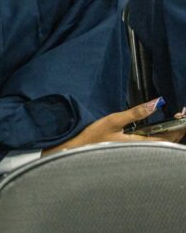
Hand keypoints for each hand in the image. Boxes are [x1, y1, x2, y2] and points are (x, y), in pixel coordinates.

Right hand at [42, 98, 181, 154]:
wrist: (78, 152)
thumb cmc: (94, 137)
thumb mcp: (113, 120)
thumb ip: (136, 112)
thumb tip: (156, 103)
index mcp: (140, 144)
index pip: (169, 138)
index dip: (178, 127)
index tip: (182, 115)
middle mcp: (142, 151)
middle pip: (168, 142)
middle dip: (177, 129)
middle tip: (179, 115)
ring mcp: (138, 152)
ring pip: (161, 143)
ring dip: (169, 132)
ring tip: (172, 119)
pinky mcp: (132, 151)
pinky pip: (153, 144)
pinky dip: (160, 135)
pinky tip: (157, 127)